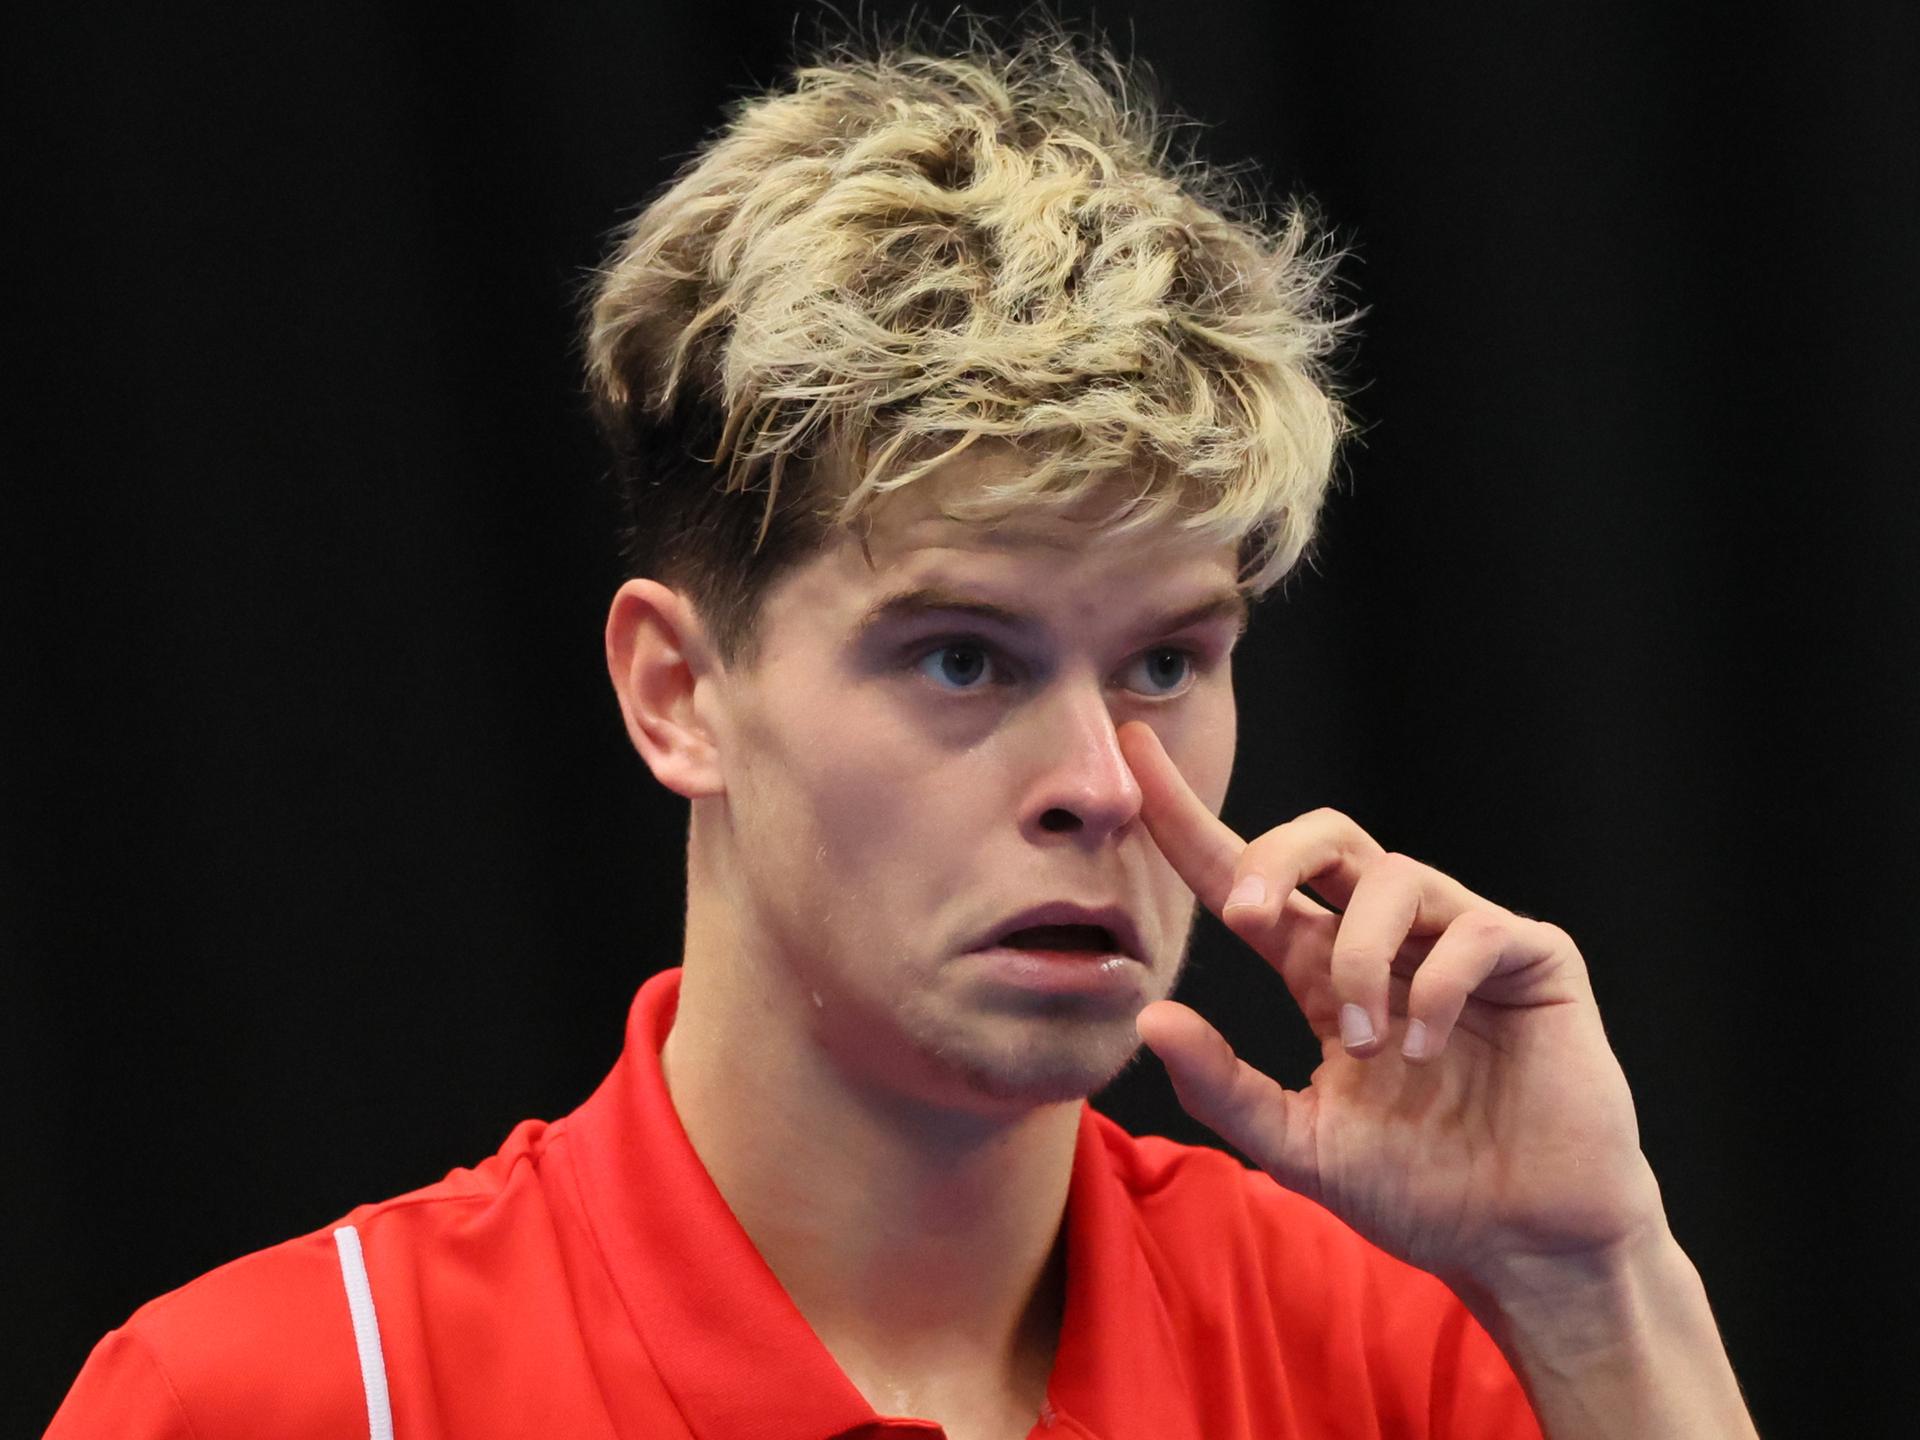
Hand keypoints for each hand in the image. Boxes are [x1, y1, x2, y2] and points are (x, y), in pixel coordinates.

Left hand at [1118, 721, 1666, 1298]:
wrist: (1525, 1243)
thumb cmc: (1419, 1191)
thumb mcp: (1296, 1144)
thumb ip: (1221, 1086)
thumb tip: (1148, 1017)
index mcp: (1323, 972)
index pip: (1246, 879)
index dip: (1188, 820)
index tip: (1133, 754)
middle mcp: (1389, 940)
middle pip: (1323, 836)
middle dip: (1272, 855)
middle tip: (1244, 915)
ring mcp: (1463, 941)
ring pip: (1393, 875)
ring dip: (1359, 955)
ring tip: (1365, 1044)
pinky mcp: (1534, 959)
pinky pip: (1474, 929)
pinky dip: (1434, 986)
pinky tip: (1424, 1048)